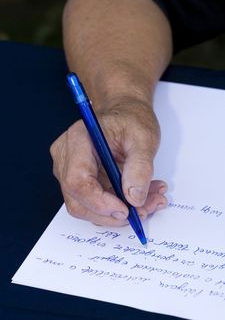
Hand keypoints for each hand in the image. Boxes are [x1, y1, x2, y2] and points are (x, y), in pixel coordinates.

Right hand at [50, 97, 166, 225]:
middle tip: (144, 210)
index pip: (77, 181)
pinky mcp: (80, 179)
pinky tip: (140, 197)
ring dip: (119, 212)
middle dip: (112, 213)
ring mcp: (69, 170)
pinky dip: (118, 205)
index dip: (99, 203)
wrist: (124, 113)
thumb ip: (140, 167)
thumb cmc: (130, 119)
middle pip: (78, 201)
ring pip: (87, 206)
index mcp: (78, 140)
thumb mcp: (143, 138)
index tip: (126, 211)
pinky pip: (95, 202)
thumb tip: (134, 199)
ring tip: (150, 200)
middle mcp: (67, 157)